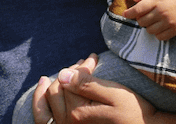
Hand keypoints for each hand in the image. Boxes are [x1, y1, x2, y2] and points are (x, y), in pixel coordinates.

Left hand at [33, 54, 156, 123]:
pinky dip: (42, 109)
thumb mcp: (114, 94)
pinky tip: (45, 99)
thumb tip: (63, 74)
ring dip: (46, 91)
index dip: (79, 67)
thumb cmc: (133, 111)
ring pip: (45, 108)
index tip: (93, 59)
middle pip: (55, 92)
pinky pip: (46, 121)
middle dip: (67, 74)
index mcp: (77, 113)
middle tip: (82, 64)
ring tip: (46, 80)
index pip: (67, 82)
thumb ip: (87, 84)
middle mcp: (67, 123)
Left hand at [124, 0, 175, 40]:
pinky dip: (157, 33)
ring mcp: (169, 22)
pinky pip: (160, 37)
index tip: (126, 14)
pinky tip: (160, 26)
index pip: (137, 10)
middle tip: (145, 14)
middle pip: (142, 21)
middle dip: (140, 18)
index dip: (129, 13)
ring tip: (153, 20)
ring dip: (148, 26)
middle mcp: (161, 12)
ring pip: (149, 30)